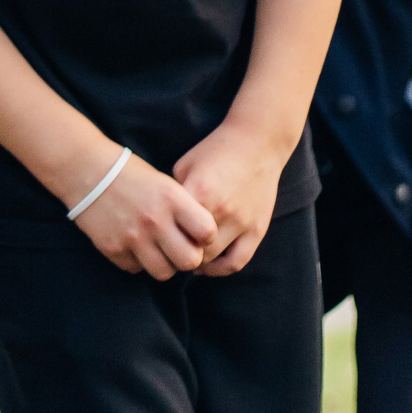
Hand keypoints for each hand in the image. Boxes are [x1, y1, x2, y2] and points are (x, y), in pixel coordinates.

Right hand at [70, 150, 215, 279]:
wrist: (87, 171)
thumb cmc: (131, 174)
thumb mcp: (164, 183)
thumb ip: (184, 209)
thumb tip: (202, 239)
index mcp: (171, 198)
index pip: (207, 233)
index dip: (206, 237)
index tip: (198, 233)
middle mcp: (154, 220)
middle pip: (189, 261)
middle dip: (188, 258)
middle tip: (180, 248)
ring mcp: (132, 237)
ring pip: (164, 273)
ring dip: (164, 264)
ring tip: (158, 250)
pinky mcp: (113, 248)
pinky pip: (136, 269)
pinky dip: (137, 262)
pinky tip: (134, 245)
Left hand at [172, 124, 290, 276]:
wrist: (257, 142)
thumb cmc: (215, 150)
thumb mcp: (185, 165)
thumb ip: (173, 195)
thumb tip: (159, 220)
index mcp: (198, 192)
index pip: (170, 229)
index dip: (159, 238)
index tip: (153, 239)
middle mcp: (220, 211)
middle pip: (189, 249)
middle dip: (175, 253)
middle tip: (167, 251)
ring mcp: (241, 223)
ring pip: (211, 259)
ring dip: (196, 263)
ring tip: (185, 257)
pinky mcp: (257, 230)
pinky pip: (237, 262)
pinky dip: (220, 270)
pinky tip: (208, 266)